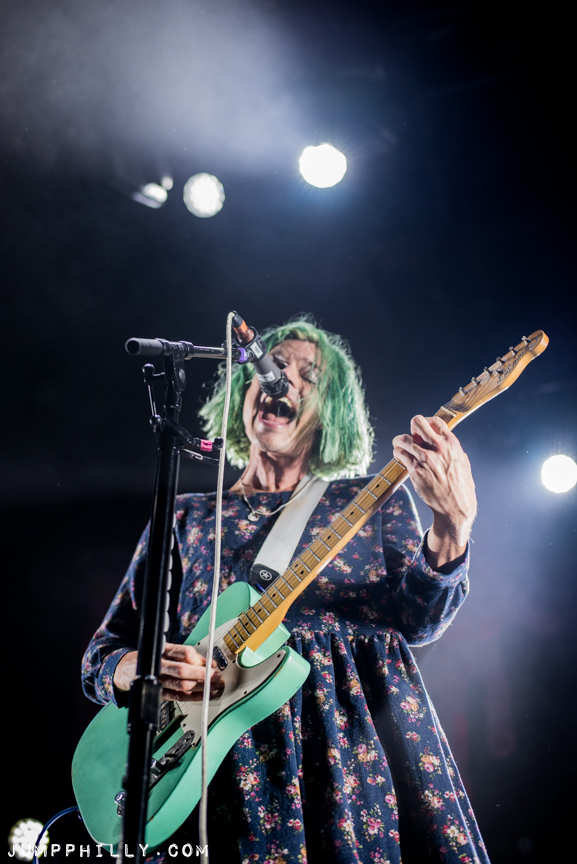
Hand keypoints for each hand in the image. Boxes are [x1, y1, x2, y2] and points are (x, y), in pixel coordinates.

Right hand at [113, 643, 222, 700]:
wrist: (124, 669)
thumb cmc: (150, 658)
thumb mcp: (164, 650)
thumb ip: (184, 654)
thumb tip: (206, 662)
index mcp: (163, 650)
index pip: (184, 653)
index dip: (201, 660)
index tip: (213, 664)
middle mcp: (160, 665)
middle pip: (183, 670)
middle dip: (202, 675)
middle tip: (216, 677)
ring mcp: (158, 680)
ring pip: (181, 685)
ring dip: (201, 687)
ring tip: (214, 687)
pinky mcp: (158, 693)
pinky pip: (177, 697)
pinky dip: (193, 697)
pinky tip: (203, 696)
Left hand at [392, 415, 476, 569]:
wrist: (455, 506)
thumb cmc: (460, 486)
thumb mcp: (461, 461)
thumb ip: (451, 448)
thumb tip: (441, 438)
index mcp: (452, 444)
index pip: (435, 421)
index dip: (426, 423)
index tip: (422, 431)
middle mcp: (438, 448)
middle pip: (417, 422)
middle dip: (412, 427)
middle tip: (410, 435)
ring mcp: (425, 458)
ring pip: (403, 439)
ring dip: (399, 441)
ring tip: (399, 445)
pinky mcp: (415, 470)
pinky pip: (400, 454)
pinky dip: (397, 453)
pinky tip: (399, 456)